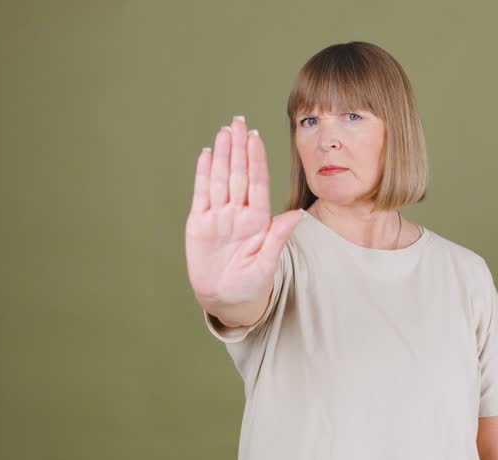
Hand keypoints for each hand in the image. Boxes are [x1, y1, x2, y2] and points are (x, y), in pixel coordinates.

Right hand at [185, 116, 303, 305]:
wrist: (226, 299)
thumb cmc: (252, 284)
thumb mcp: (267, 264)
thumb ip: (278, 238)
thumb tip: (297, 216)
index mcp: (258, 220)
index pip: (257, 183)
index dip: (256, 159)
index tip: (255, 138)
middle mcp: (238, 213)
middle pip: (238, 174)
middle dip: (238, 147)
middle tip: (238, 121)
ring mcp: (219, 216)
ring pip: (220, 179)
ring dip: (223, 155)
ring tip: (224, 131)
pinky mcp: (200, 223)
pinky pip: (202, 194)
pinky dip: (203, 174)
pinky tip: (207, 154)